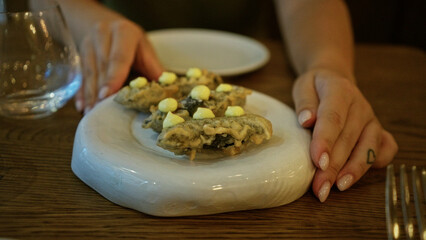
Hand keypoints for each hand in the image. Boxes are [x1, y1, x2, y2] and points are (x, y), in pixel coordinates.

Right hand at [75, 19, 162, 112]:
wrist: (104, 22)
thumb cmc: (130, 41)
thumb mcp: (144, 48)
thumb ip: (153, 66)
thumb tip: (168, 87)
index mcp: (123, 32)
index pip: (118, 57)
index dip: (114, 77)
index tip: (108, 94)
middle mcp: (102, 35)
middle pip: (101, 66)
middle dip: (100, 89)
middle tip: (99, 110)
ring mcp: (88, 43)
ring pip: (88, 72)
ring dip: (89, 94)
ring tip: (90, 112)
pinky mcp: (78, 54)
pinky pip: (78, 75)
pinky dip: (80, 92)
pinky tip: (81, 106)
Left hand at [292, 68, 397, 201]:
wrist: (334, 79)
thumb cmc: (316, 87)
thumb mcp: (303, 86)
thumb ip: (304, 102)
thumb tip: (306, 120)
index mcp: (341, 91)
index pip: (334, 118)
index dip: (326, 141)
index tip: (318, 161)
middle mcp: (360, 106)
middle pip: (348, 139)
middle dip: (334, 166)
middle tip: (320, 188)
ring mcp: (372, 120)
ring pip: (367, 148)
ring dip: (352, 171)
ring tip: (337, 188)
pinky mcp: (378, 131)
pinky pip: (385, 150)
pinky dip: (375, 164)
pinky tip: (356, 176)